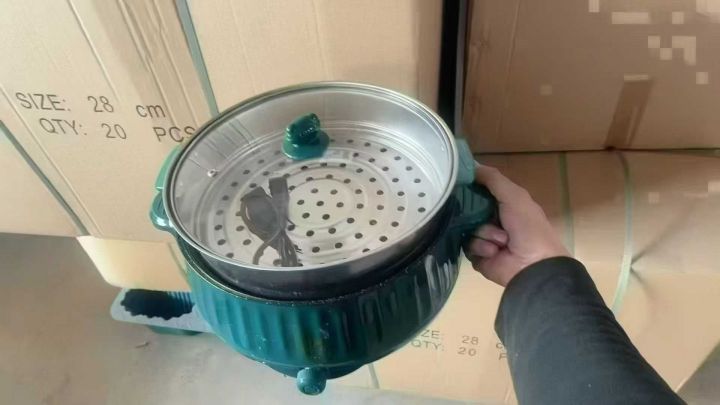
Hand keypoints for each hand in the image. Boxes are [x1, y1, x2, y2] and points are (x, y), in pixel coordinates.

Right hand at [465, 164, 569, 285]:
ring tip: (501, 241)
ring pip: (467, 229)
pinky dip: (482, 247)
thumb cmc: (528, 226)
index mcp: (502, 205)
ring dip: (484, 233)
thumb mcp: (514, 195)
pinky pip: (467, 247)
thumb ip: (493, 179)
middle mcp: (491, 221)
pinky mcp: (478, 257)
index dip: (469, 188)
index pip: (478, 192)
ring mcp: (484, 239)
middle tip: (483, 215)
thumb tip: (470, 164)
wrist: (534, 264)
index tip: (459, 184)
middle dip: (474, 213)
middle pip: (467, 210)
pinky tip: (495, 252)